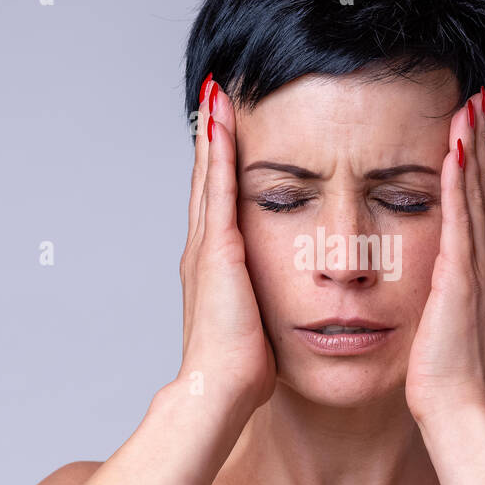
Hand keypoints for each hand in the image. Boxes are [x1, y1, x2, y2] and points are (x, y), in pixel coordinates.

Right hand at [177, 74, 276, 416]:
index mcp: (215, 267)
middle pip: (208, 181)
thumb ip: (262, 308)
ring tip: (216, 95)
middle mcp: (204, 250)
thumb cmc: (241, 371)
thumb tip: (280, 309)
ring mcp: (206, 247)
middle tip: (214, 98)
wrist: (219, 389)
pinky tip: (222, 122)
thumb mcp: (255, 327)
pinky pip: (219, 189)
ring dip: (212, 134)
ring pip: (210, 176)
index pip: (218, 205)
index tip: (225, 136)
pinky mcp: (217, 249)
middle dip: (212, 140)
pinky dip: (219, 154)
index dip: (218, 169)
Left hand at [405, 88, 484, 428]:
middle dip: (479, 144)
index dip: (477, 167)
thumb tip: (440, 277)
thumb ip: (446, 296)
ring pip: (473, 197)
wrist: (458, 412)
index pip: (479, 208)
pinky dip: (457, 183)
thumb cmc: (444, 380)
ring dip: (471, 149)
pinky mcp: (460, 280)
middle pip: (482, 192)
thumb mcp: (444, 327)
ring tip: (467, 108)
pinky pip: (458, 220)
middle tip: (476, 100)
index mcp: (480, 276)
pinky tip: (453, 151)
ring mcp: (477, 271)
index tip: (472, 129)